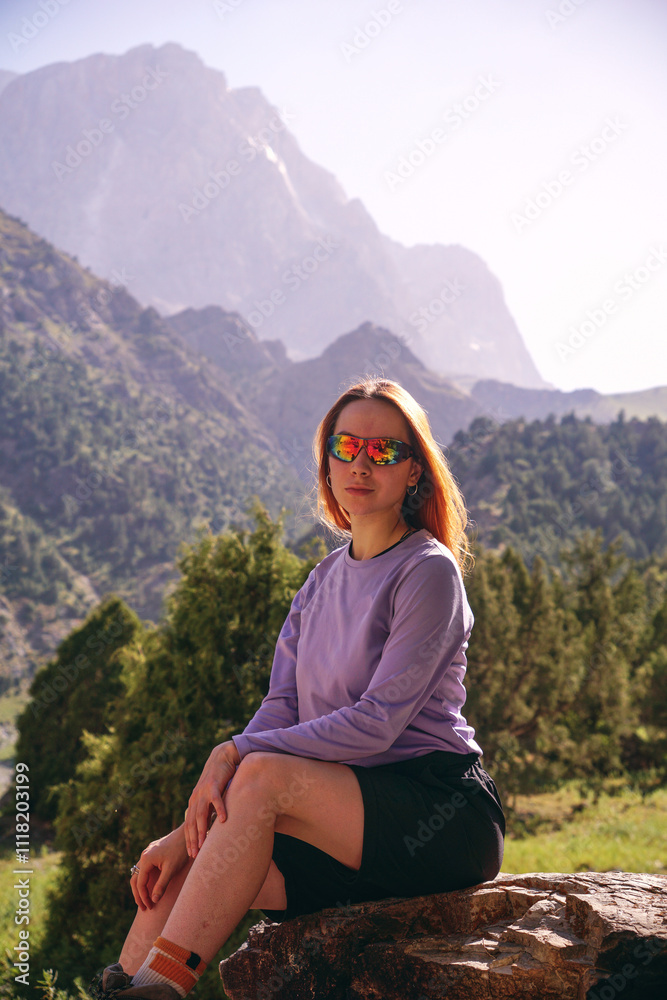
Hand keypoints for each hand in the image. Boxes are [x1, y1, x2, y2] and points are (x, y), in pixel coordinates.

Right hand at [130, 824, 189, 909]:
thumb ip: (162, 885)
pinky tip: (150, 886)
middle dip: (139, 894)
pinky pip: (144, 868)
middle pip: (136, 879)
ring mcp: (147, 853)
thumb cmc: (180, 851)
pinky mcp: (152, 852)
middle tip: (145, 907)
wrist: (187, 834)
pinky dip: (145, 879)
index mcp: (146, 859)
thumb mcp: (171, 869)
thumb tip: (154, 900)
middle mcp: (144, 855)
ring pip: (139, 873)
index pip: (140, 883)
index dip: (143, 896)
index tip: (149, 906)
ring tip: (145, 900)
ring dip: (141, 887)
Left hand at [184, 740, 240, 858]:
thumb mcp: (212, 796)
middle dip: (192, 839)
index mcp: (194, 802)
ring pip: (200, 814)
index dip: (189, 840)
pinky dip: (218, 810)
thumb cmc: (219, 779)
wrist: (222, 757)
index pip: (189, 825)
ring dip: (202, 830)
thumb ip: (210, 809)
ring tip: (204, 843)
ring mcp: (203, 791)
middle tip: (194, 855)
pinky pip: (216, 799)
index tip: (191, 854)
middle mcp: (196, 798)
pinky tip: (223, 820)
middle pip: (192, 822)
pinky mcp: (214, 784)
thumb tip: (213, 827)